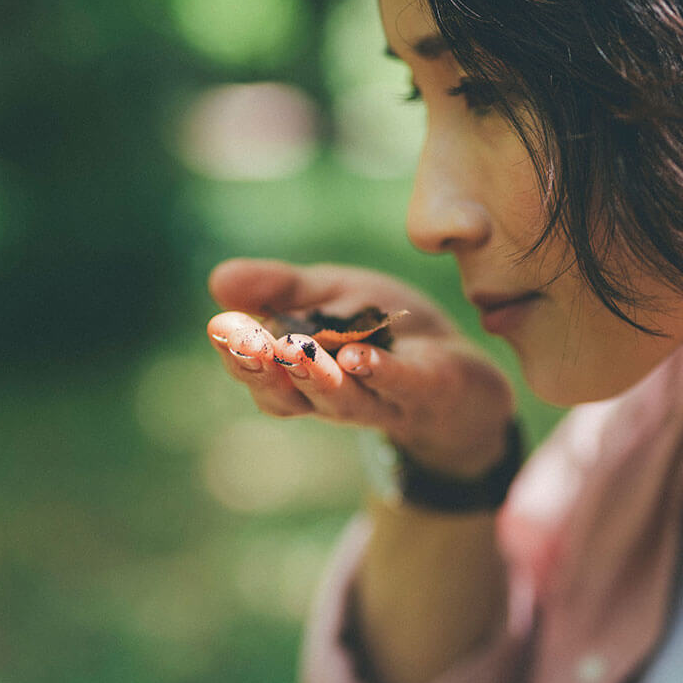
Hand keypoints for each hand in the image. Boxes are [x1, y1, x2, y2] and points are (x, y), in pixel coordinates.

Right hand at [206, 258, 515, 478]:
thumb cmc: (386, 333)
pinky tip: (360, 356)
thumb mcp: (331, 297)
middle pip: (291, 396)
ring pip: (343, 400)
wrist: (464, 370)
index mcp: (300, 377)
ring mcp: (383, 401)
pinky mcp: (429, 392)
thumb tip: (218, 280)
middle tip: (247, 345)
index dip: (238, 354)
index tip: (220, 327)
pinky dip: (381, 373)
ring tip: (298, 353)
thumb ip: (280, 288)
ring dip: (318, 378)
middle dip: (267, 371)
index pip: (259, 374)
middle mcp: (333, 399)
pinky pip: (401, 387)